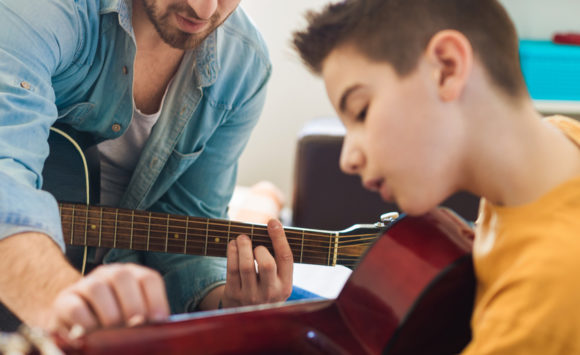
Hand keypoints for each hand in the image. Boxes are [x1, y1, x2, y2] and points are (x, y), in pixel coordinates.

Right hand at [48, 263, 169, 335]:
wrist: (75, 325)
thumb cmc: (114, 324)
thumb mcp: (133, 319)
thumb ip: (146, 321)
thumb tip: (160, 331)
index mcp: (132, 276)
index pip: (148, 278)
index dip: (156, 299)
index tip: (157, 321)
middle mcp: (108, 274)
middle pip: (122, 276)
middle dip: (132, 304)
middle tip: (135, 326)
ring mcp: (85, 284)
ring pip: (97, 288)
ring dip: (109, 313)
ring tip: (113, 332)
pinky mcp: (63, 301)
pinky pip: (75, 308)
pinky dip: (86, 324)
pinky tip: (92, 337)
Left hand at [222, 219, 292, 306]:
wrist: (248, 316)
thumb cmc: (265, 288)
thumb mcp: (277, 280)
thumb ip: (277, 260)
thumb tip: (271, 226)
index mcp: (285, 286)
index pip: (286, 258)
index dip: (280, 238)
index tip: (272, 222)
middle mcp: (270, 293)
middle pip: (267, 264)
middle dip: (258, 247)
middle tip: (252, 240)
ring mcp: (251, 296)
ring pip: (246, 266)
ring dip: (243, 246)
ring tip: (241, 238)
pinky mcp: (234, 295)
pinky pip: (232, 270)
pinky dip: (232, 252)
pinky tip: (233, 245)